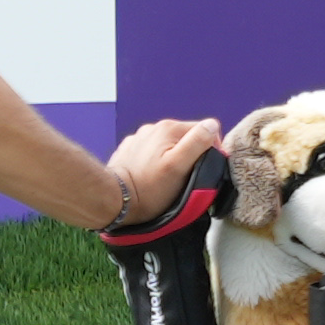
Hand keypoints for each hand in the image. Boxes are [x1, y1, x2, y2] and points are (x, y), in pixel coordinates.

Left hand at [92, 116, 220, 233]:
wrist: (113, 199)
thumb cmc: (149, 188)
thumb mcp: (180, 167)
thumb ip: (198, 142)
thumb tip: (212, 125)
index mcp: (169, 128)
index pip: (204, 129)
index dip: (211, 148)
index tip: (205, 168)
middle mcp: (153, 127)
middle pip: (186, 135)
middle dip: (190, 153)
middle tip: (185, 176)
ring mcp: (139, 137)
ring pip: (168, 143)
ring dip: (172, 156)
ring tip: (166, 176)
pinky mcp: (129, 148)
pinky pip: (151, 150)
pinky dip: (155, 159)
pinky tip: (150, 174)